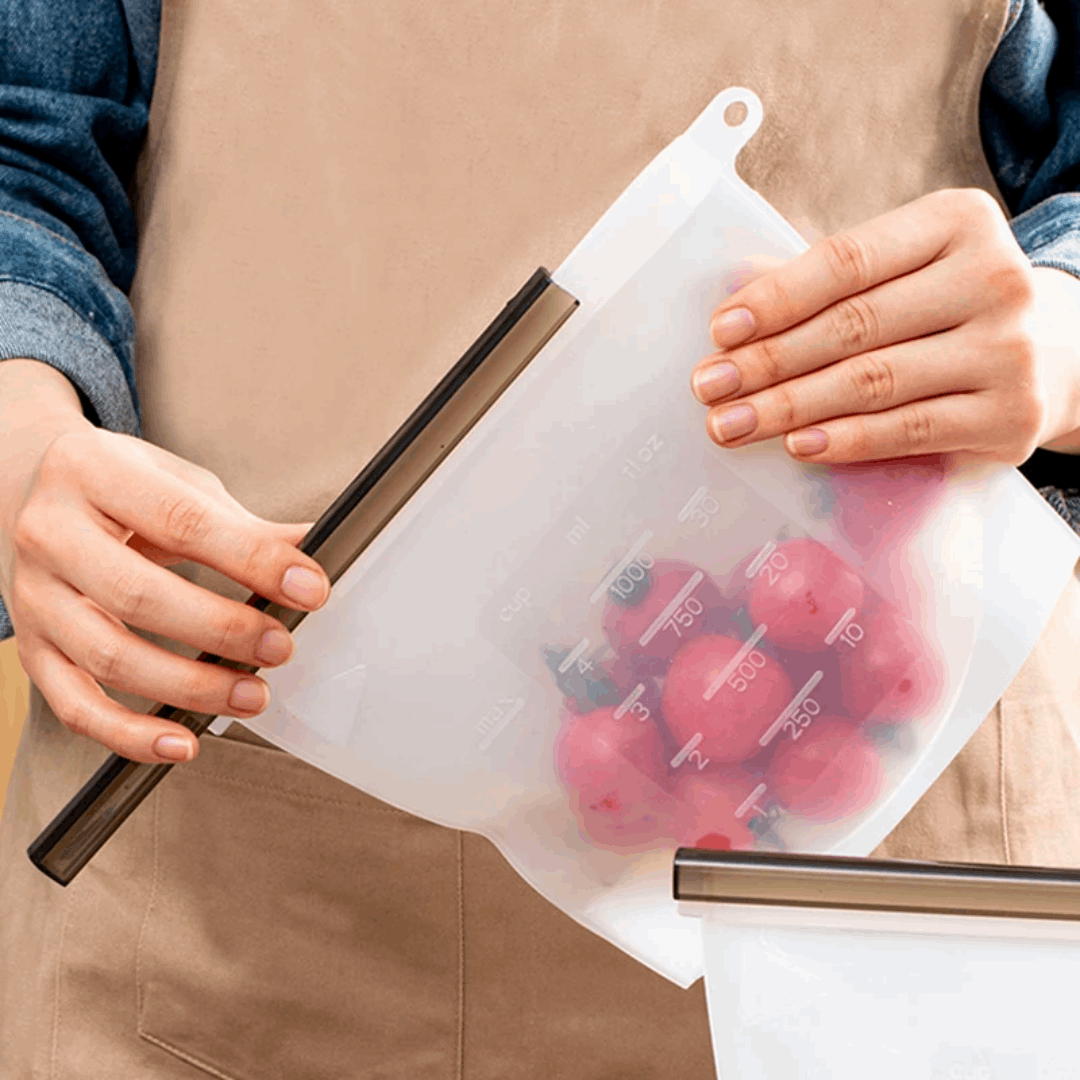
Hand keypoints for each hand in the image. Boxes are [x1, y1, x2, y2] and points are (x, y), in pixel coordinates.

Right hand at [0, 371, 329, 763]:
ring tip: (252, 695)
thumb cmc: (120, 487)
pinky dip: (129, 733)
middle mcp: (51, 533)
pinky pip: (74, 704)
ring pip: (108, 657)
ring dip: (190, 686)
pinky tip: (181, 742)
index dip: (252, 559)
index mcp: (94, 473)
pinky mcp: (31, 648)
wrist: (32, 490)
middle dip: (222, 629)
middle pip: (140, 596)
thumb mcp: (179, 483)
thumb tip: (310, 549)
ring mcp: (33, 596)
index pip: (182, 523)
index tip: (309, 587)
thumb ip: (242, 523)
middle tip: (280, 647)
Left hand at [690, 188, 1079, 463]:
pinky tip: (798, 446)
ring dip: (790, 408)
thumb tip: (735, 312)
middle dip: (768, 362)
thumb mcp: (913, 267)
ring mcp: (1008, 349)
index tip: (719, 331)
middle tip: (709, 388)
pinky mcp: (1010, 416)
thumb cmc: (953, 305)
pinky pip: (909, 431)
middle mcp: (993, 278)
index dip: (776, 298)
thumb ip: (839, 281)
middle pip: (853, 326)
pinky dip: (846, 440)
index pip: (847, 261)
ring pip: (874, 382)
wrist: (1063, 352)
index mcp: (957, 222)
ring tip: (733, 424)